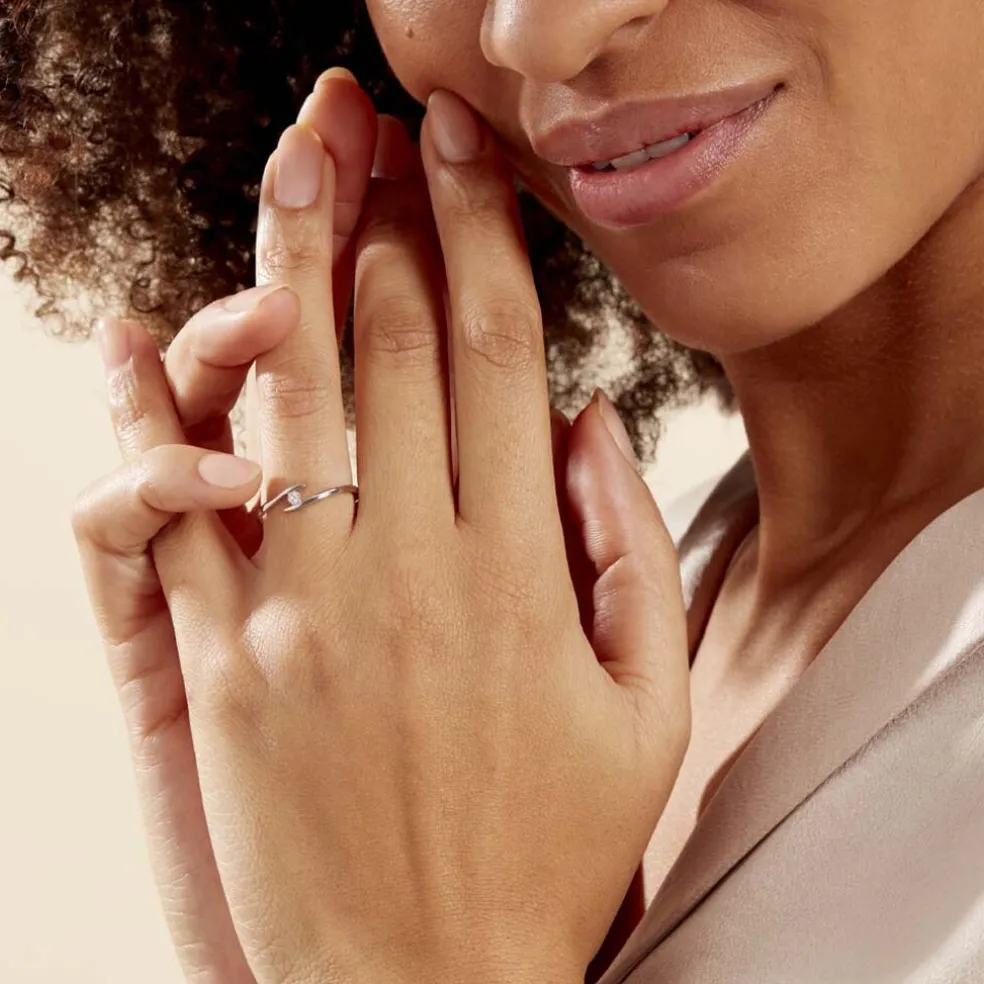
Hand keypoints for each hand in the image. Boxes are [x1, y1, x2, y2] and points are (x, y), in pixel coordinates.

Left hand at [83, 78, 690, 983]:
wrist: (425, 983)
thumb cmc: (550, 849)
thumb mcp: (645, 709)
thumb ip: (631, 553)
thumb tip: (591, 423)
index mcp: (523, 574)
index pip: (502, 355)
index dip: (481, 233)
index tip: (461, 151)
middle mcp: (415, 572)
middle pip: (395, 345)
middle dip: (378, 213)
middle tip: (366, 118)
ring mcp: (307, 617)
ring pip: (291, 398)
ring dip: (285, 267)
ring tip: (286, 167)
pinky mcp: (224, 669)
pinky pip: (179, 517)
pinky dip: (155, 420)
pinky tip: (140, 337)